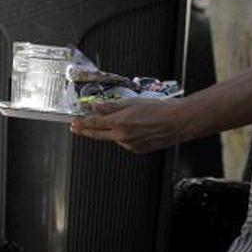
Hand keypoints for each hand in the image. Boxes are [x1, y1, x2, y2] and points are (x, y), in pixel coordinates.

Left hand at [69, 97, 192, 153]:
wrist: (178, 122)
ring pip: (113, 138)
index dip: (81, 122)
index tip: (73, 121)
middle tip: (76, 127)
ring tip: (123, 120)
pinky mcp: (137, 150)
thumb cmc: (160, 110)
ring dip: (110, 131)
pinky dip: (124, 136)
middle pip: (97, 134)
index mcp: (119, 123)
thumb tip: (96, 107)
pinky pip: (125, 142)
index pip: (94, 123)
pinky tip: (135, 128)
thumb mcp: (132, 102)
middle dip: (85, 130)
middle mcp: (122, 137)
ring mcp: (129, 145)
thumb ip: (111, 106)